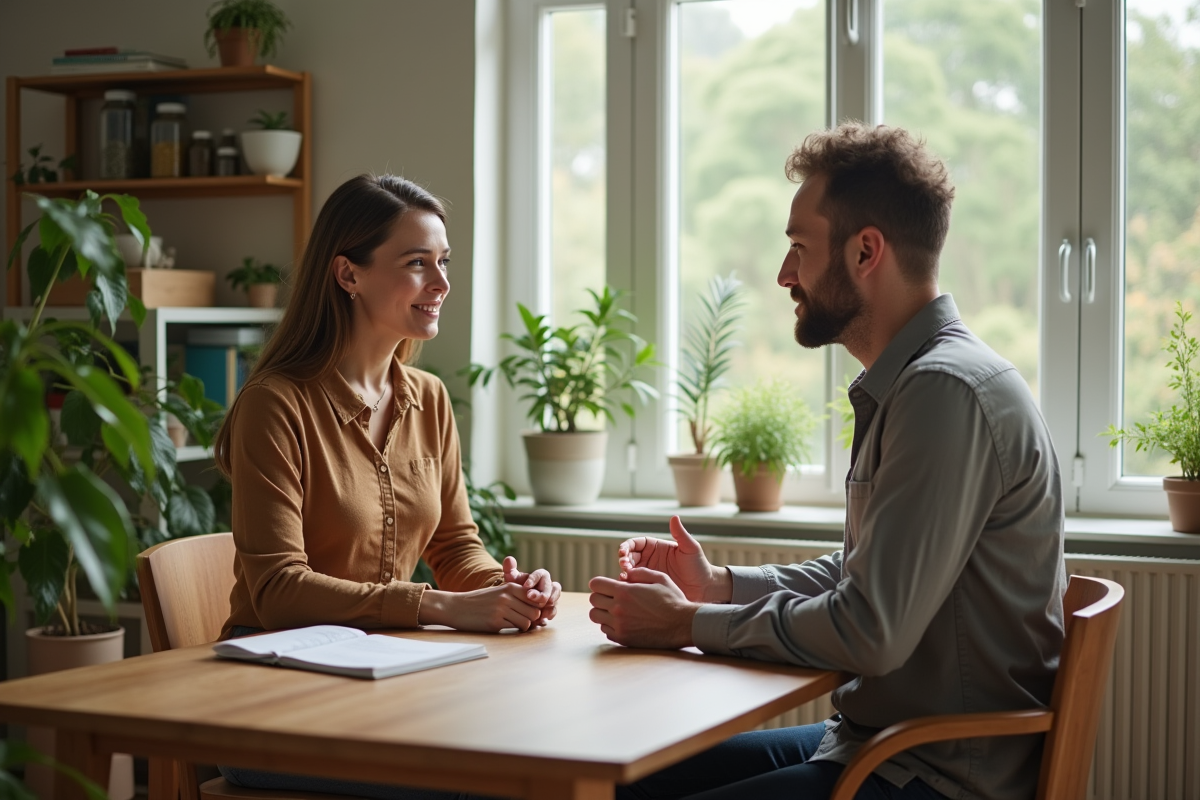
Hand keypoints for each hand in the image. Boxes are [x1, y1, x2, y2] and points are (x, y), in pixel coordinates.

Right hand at [418, 583, 544, 632]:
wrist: (455, 607)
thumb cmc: (478, 601)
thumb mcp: (498, 592)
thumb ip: (516, 596)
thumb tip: (537, 608)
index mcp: (510, 587)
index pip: (535, 598)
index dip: (536, 607)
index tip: (530, 613)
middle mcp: (507, 596)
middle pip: (534, 612)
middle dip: (531, 619)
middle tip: (524, 622)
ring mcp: (501, 609)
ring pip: (527, 622)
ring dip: (523, 626)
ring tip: (514, 625)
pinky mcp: (495, 622)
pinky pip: (515, 629)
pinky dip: (514, 630)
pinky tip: (505, 627)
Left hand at [502, 556, 561, 625]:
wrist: (516, 601)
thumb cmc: (515, 587)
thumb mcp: (511, 579)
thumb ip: (509, 569)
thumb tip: (509, 559)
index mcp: (540, 576)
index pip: (541, 574)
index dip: (534, 579)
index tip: (525, 585)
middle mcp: (548, 585)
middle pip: (552, 587)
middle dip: (543, 593)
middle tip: (531, 597)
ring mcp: (551, 597)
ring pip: (555, 598)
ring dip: (549, 603)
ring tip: (539, 609)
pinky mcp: (550, 608)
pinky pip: (553, 610)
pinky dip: (549, 614)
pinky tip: (541, 618)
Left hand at [589, 568, 698, 648]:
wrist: (683, 625)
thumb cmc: (673, 600)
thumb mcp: (659, 578)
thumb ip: (639, 573)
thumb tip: (624, 573)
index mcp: (625, 592)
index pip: (595, 584)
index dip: (600, 583)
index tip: (607, 585)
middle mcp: (618, 609)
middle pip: (593, 600)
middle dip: (601, 596)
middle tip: (612, 597)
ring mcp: (620, 625)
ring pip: (595, 616)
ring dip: (603, 611)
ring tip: (616, 610)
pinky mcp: (623, 639)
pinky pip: (605, 630)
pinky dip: (610, 625)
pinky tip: (623, 622)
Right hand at [617, 516, 730, 602]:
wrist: (704, 588)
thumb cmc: (699, 566)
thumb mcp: (690, 548)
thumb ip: (680, 534)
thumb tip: (674, 517)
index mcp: (657, 547)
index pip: (636, 543)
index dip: (627, 546)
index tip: (623, 551)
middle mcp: (650, 559)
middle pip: (629, 556)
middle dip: (623, 559)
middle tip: (624, 565)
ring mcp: (649, 573)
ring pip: (629, 570)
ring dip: (624, 572)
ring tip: (626, 576)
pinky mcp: (650, 587)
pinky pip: (635, 584)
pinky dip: (628, 584)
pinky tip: (629, 586)